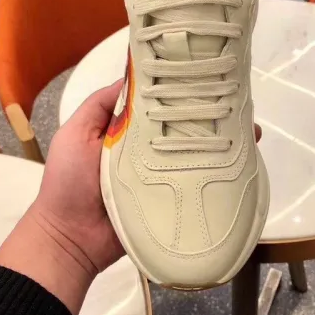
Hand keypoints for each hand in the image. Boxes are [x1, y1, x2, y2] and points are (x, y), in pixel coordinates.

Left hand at [0, 81, 262, 314]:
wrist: (70, 239)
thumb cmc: (68, 181)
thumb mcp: (76, 132)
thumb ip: (100, 104)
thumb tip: (133, 75)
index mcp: (129, 130)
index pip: (159, 105)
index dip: (178, 92)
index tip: (204, 77)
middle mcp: (150, 148)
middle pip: (182, 128)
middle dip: (206, 115)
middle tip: (235, 104)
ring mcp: (162, 174)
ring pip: (193, 153)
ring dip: (217, 143)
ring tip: (246, 131)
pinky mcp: (170, 198)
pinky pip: (193, 183)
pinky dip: (215, 174)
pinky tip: (239, 165)